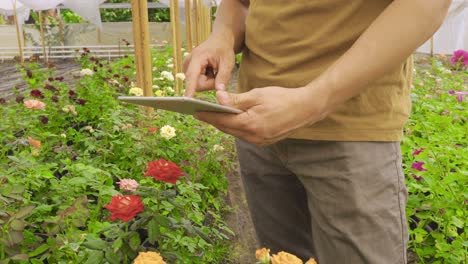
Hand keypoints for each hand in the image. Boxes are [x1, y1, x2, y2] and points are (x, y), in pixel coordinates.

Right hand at [184, 36, 234, 96]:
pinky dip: (206, 79)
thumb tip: (220, 91)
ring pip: (197, 84)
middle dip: (210, 83)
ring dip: (209, 81)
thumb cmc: (224, 49)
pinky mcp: (188, 70)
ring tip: (214, 70)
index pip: (192, 76)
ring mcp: (187, 66)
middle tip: (218, 72)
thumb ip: (223, 77)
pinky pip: (197, 82)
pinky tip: (209, 70)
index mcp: (197, 57)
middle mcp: (188, 62)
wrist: (219, 40)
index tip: (187, 100)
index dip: (190, 88)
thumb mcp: (228, 62)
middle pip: (197, 84)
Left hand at [194, 86, 328, 145]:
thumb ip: (236, 99)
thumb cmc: (282, 98)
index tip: (194, 111)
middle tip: (199, 113)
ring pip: (235, 133)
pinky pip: (245, 134)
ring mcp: (260, 141)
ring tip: (212, 115)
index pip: (222, 121)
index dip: (207, 116)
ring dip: (224, 124)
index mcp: (250, 124)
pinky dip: (236, 127)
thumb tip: (218, 99)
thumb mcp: (257, 95)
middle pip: (227, 129)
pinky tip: (231, 120)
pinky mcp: (264, 141)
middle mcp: (253, 137)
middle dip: (213, 121)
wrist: (306, 108)